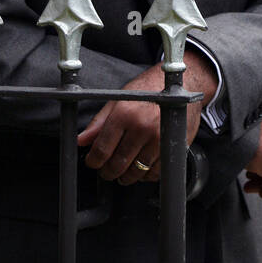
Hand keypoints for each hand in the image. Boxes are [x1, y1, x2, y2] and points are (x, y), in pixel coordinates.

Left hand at [76, 50, 216, 185]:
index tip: (92, 163)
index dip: (94, 161)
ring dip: (125, 177)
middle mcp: (142, 127)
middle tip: (105, 171)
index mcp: (125, 113)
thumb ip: (99, 122)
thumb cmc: (147, 90)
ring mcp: (159, 139)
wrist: (180, 85)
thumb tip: (81, 140)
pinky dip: (144, 176)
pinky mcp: (172, 147)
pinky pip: (154, 173)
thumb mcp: (119, 100)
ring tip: (121, 173)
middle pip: (118, 163)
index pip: (102, 148)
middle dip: (108, 172)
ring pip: (136, 171)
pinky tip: (140, 169)